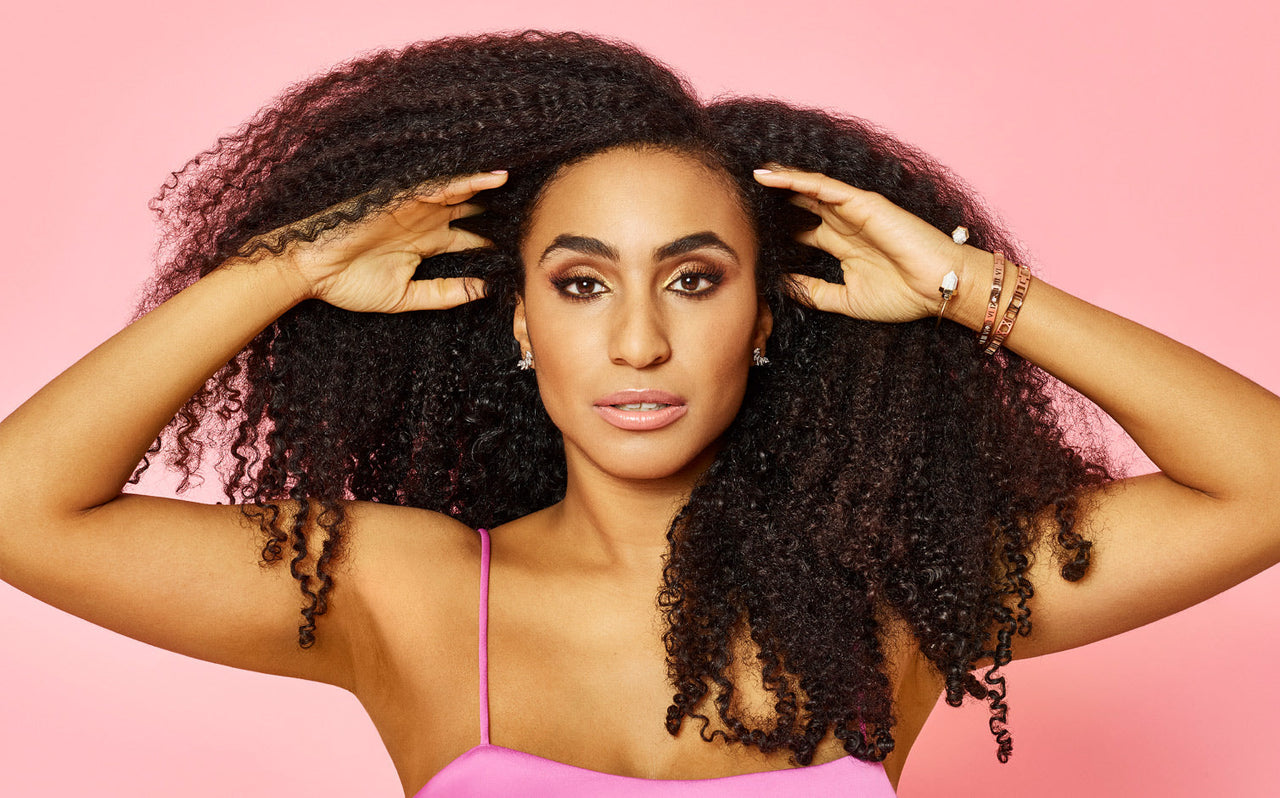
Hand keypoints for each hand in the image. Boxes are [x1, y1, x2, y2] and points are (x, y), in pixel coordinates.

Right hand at [243, 169, 508, 312]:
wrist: (306, 268)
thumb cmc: (346, 283)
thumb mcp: (405, 297)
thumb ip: (444, 295)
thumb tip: (483, 293)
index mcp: (428, 244)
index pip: (473, 240)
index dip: (500, 241)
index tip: (531, 243)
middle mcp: (426, 221)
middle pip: (475, 211)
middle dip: (504, 209)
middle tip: (541, 205)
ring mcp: (415, 207)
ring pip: (464, 193)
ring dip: (493, 189)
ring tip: (528, 183)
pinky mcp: (401, 197)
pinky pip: (440, 185)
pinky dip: (467, 182)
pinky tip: (494, 179)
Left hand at [752, 165, 968, 322]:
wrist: (941, 290)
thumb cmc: (904, 296)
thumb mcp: (845, 300)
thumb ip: (813, 292)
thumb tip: (781, 286)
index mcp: (840, 245)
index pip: (798, 230)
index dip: (773, 226)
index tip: (744, 224)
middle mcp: (844, 224)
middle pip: (799, 205)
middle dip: (771, 199)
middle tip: (739, 192)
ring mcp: (853, 211)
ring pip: (808, 190)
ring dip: (778, 181)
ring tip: (749, 174)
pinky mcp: (864, 203)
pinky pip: (825, 187)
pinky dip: (797, 180)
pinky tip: (772, 177)